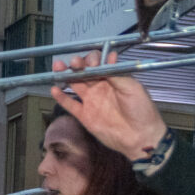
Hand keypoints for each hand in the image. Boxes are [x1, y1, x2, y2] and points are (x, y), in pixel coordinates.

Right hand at [49, 51, 167, 160]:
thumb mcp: (132, 87)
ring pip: (74, 84)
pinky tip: (54, 89)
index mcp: (112, 78)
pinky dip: (61, 97)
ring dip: (65, 74)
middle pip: (84, 71)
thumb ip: (116, 74)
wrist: (140, 136)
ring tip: (58, 66)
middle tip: (75, 62)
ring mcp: (91, 101)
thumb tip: (106, 57)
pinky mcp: (84, 116)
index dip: (92, 59)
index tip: (92, 62)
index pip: (98, 63)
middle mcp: (100, 87)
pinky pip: (70, 105)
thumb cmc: (141, 109)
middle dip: (77, 64)